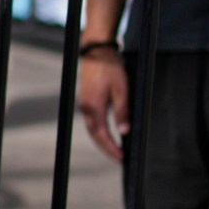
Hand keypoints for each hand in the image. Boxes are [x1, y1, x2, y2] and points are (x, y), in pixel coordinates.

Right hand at [76, 47, 129, 161]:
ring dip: (102, 140)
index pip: (102, 135)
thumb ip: (122, 112)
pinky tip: (107, 132)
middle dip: (106, 148)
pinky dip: (99, 130)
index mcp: (93, 107)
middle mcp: (86, 108)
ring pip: (92, 128)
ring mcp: (84, 103)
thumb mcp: (122, 90)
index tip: (121, 157)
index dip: (111, 148)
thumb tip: (124, 132)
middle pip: (94, 135)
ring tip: (114, 148)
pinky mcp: (86, 99)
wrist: (97, 51)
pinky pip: (92, 120)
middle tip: (119, 157)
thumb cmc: (110, 67)